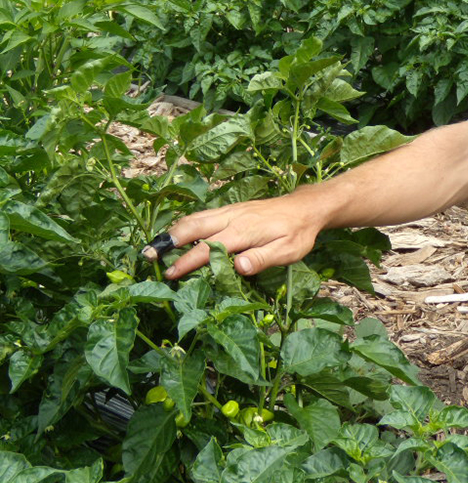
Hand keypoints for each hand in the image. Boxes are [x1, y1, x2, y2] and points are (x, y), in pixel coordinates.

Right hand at [153, 195, 322, 279]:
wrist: (306, 207)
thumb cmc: (298, 233)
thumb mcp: (288, 251)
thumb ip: (262, 259)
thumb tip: (236, 267)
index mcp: (244, 231)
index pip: (209, 248)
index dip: (188, 261)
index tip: (170, 274)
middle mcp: (232, 217)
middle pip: (193, 226)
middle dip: (168, 240)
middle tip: (146, 256)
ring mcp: (230, 210)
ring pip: (195, 218)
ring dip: (172, 231)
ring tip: (152, 246)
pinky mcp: (231, 209)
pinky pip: (203, 215)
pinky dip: (184, 224)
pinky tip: (175, 234)